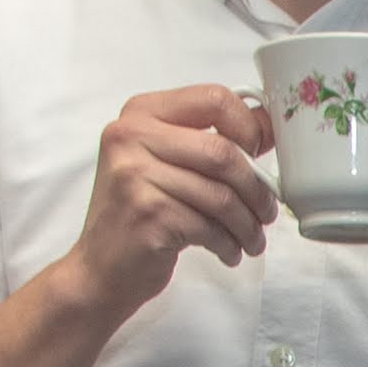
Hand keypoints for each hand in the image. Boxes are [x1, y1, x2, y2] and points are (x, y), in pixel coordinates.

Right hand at [68, 84, 277, 315]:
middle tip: (266, 210)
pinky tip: (229, 251)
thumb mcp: (167, 163)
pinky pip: (209, 227)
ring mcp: (135, 176)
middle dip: (256, 188)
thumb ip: (210, 139)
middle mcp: (131, 137)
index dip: (249, 127)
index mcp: (140, 113)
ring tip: (252, 238)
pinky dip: (228, 243)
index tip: (258, 155)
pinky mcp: (147, 215)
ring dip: (247, 224)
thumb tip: (268, 124)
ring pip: (220, 196)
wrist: (99, 268)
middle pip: (222, 152)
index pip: (214, 99)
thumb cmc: (138, 214)